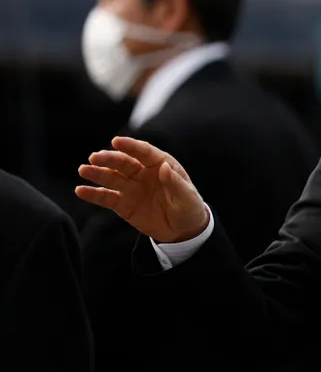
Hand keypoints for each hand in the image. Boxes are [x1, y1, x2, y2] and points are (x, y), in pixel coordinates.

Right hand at [76, 137, 209, 242]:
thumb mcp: (187, 197)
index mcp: (161, 165)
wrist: (183, 230)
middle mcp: (143, 173)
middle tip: (94, 157)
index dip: (131, 146)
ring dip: (97, 173)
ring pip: (112, 177)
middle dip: (109, 159)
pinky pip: (106, 197)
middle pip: (124, 163)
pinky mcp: (123, 204)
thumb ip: (175, 183)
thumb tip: (163, 168)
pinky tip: (80, 191)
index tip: (116, 141)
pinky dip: (93, 194)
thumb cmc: (189, 207)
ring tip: (83, 170)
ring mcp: (132, 188)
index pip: (144, 152)